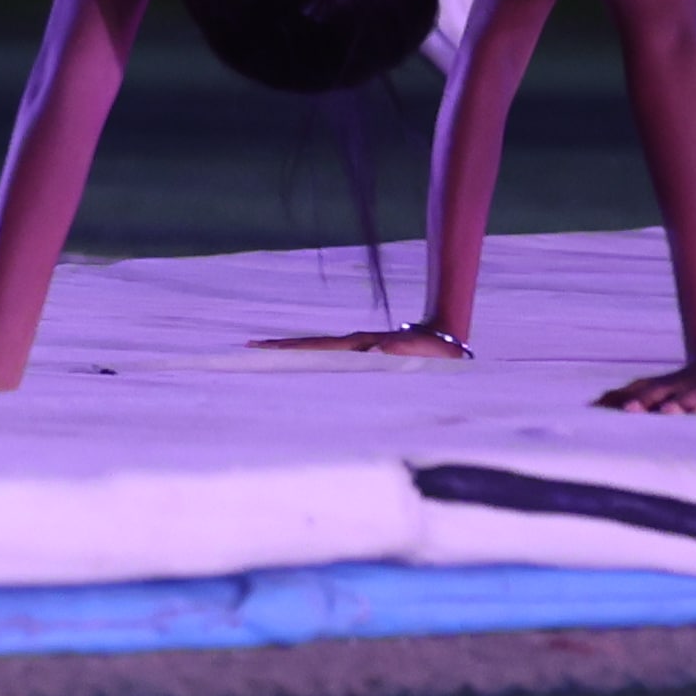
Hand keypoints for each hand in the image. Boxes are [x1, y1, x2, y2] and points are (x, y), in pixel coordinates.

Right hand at [253, 323, 469, 359]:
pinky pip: (332, 354)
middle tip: (249, 347)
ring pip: (319, 348)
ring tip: (270, 353)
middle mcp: (353, 344)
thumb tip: (373, 353)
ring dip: (295, 351)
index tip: (262, 347)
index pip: (315, 346)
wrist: (446, 334)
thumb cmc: (431, 350)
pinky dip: (313, 355)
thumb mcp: (415, 353)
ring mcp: (358, 346)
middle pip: (309, 345)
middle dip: (281, 348)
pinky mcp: (365, 351)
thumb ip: (396, 353)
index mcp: (358, 345)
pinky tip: (307, 361)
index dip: (289, 348)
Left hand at [597, 362, 695, 414]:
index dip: (646, 401)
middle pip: (690, 397)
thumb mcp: (660, 388)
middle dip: (680, 405)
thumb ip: (629, 397)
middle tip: (668, 412)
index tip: (630, 411)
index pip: (660, 394)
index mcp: (679, 388)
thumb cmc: (688, 387)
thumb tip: (591, 405)